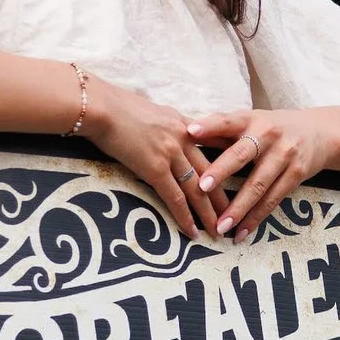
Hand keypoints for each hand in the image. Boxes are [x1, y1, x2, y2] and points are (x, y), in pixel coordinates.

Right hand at [80, 73, 223, 241]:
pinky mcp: (154, 167)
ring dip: (210, 213)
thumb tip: (169, 133)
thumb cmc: (117, 107)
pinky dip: (185, 217)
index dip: (228, 165)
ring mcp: (171, 153)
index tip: (239, 180)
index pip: (214, 146)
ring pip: (198, 189)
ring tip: (220, 231)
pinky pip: (174, 197)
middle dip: (224, 197)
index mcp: (184, 123)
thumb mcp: (153, 111)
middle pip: (212, 172)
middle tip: (235, 215)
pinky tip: (192, 232)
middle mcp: (184, 138)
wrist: (100, 107)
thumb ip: (167, 125)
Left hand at [183, 105, 335, 241]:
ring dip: (238, 208)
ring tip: (220, 226)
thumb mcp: (251, 121)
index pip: (227, 121)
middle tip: (202, 187)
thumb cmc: (273, 128)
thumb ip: (221, 130)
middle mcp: (268, 134)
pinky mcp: (296, 174)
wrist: (320, 133)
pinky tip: (240, 233)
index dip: (209, 126)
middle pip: (242, 154)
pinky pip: (273, 200)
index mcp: (251, 119)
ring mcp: (284, 155)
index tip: (189, 131)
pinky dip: (255, 218)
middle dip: (221, 171)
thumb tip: (183, 135)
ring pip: (258, 185)